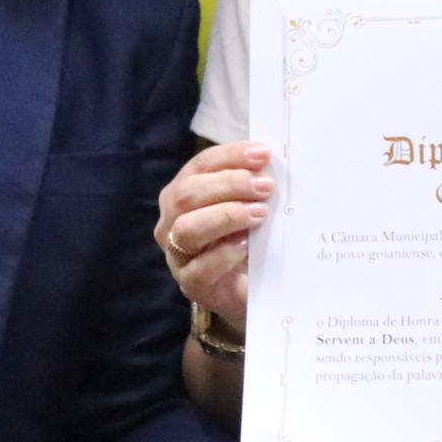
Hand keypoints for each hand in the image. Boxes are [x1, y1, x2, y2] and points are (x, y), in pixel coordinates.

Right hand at [157, 142, 272, 330]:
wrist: (249, 289)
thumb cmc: (246, 239)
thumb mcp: (249, 207)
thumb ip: (253, 186)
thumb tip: (270, 164)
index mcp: (184, 192)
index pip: (200, 165)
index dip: (230, 156)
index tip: (263, 153)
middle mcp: (172, 220)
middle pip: (187, 194)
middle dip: (229, 185)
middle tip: (265, 186)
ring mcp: (177, 254)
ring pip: (187, 228)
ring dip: (226, 215)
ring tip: (259, 214)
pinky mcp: (190, 283)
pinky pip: (199, 268)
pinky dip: (224, 253)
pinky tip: (247, 244)